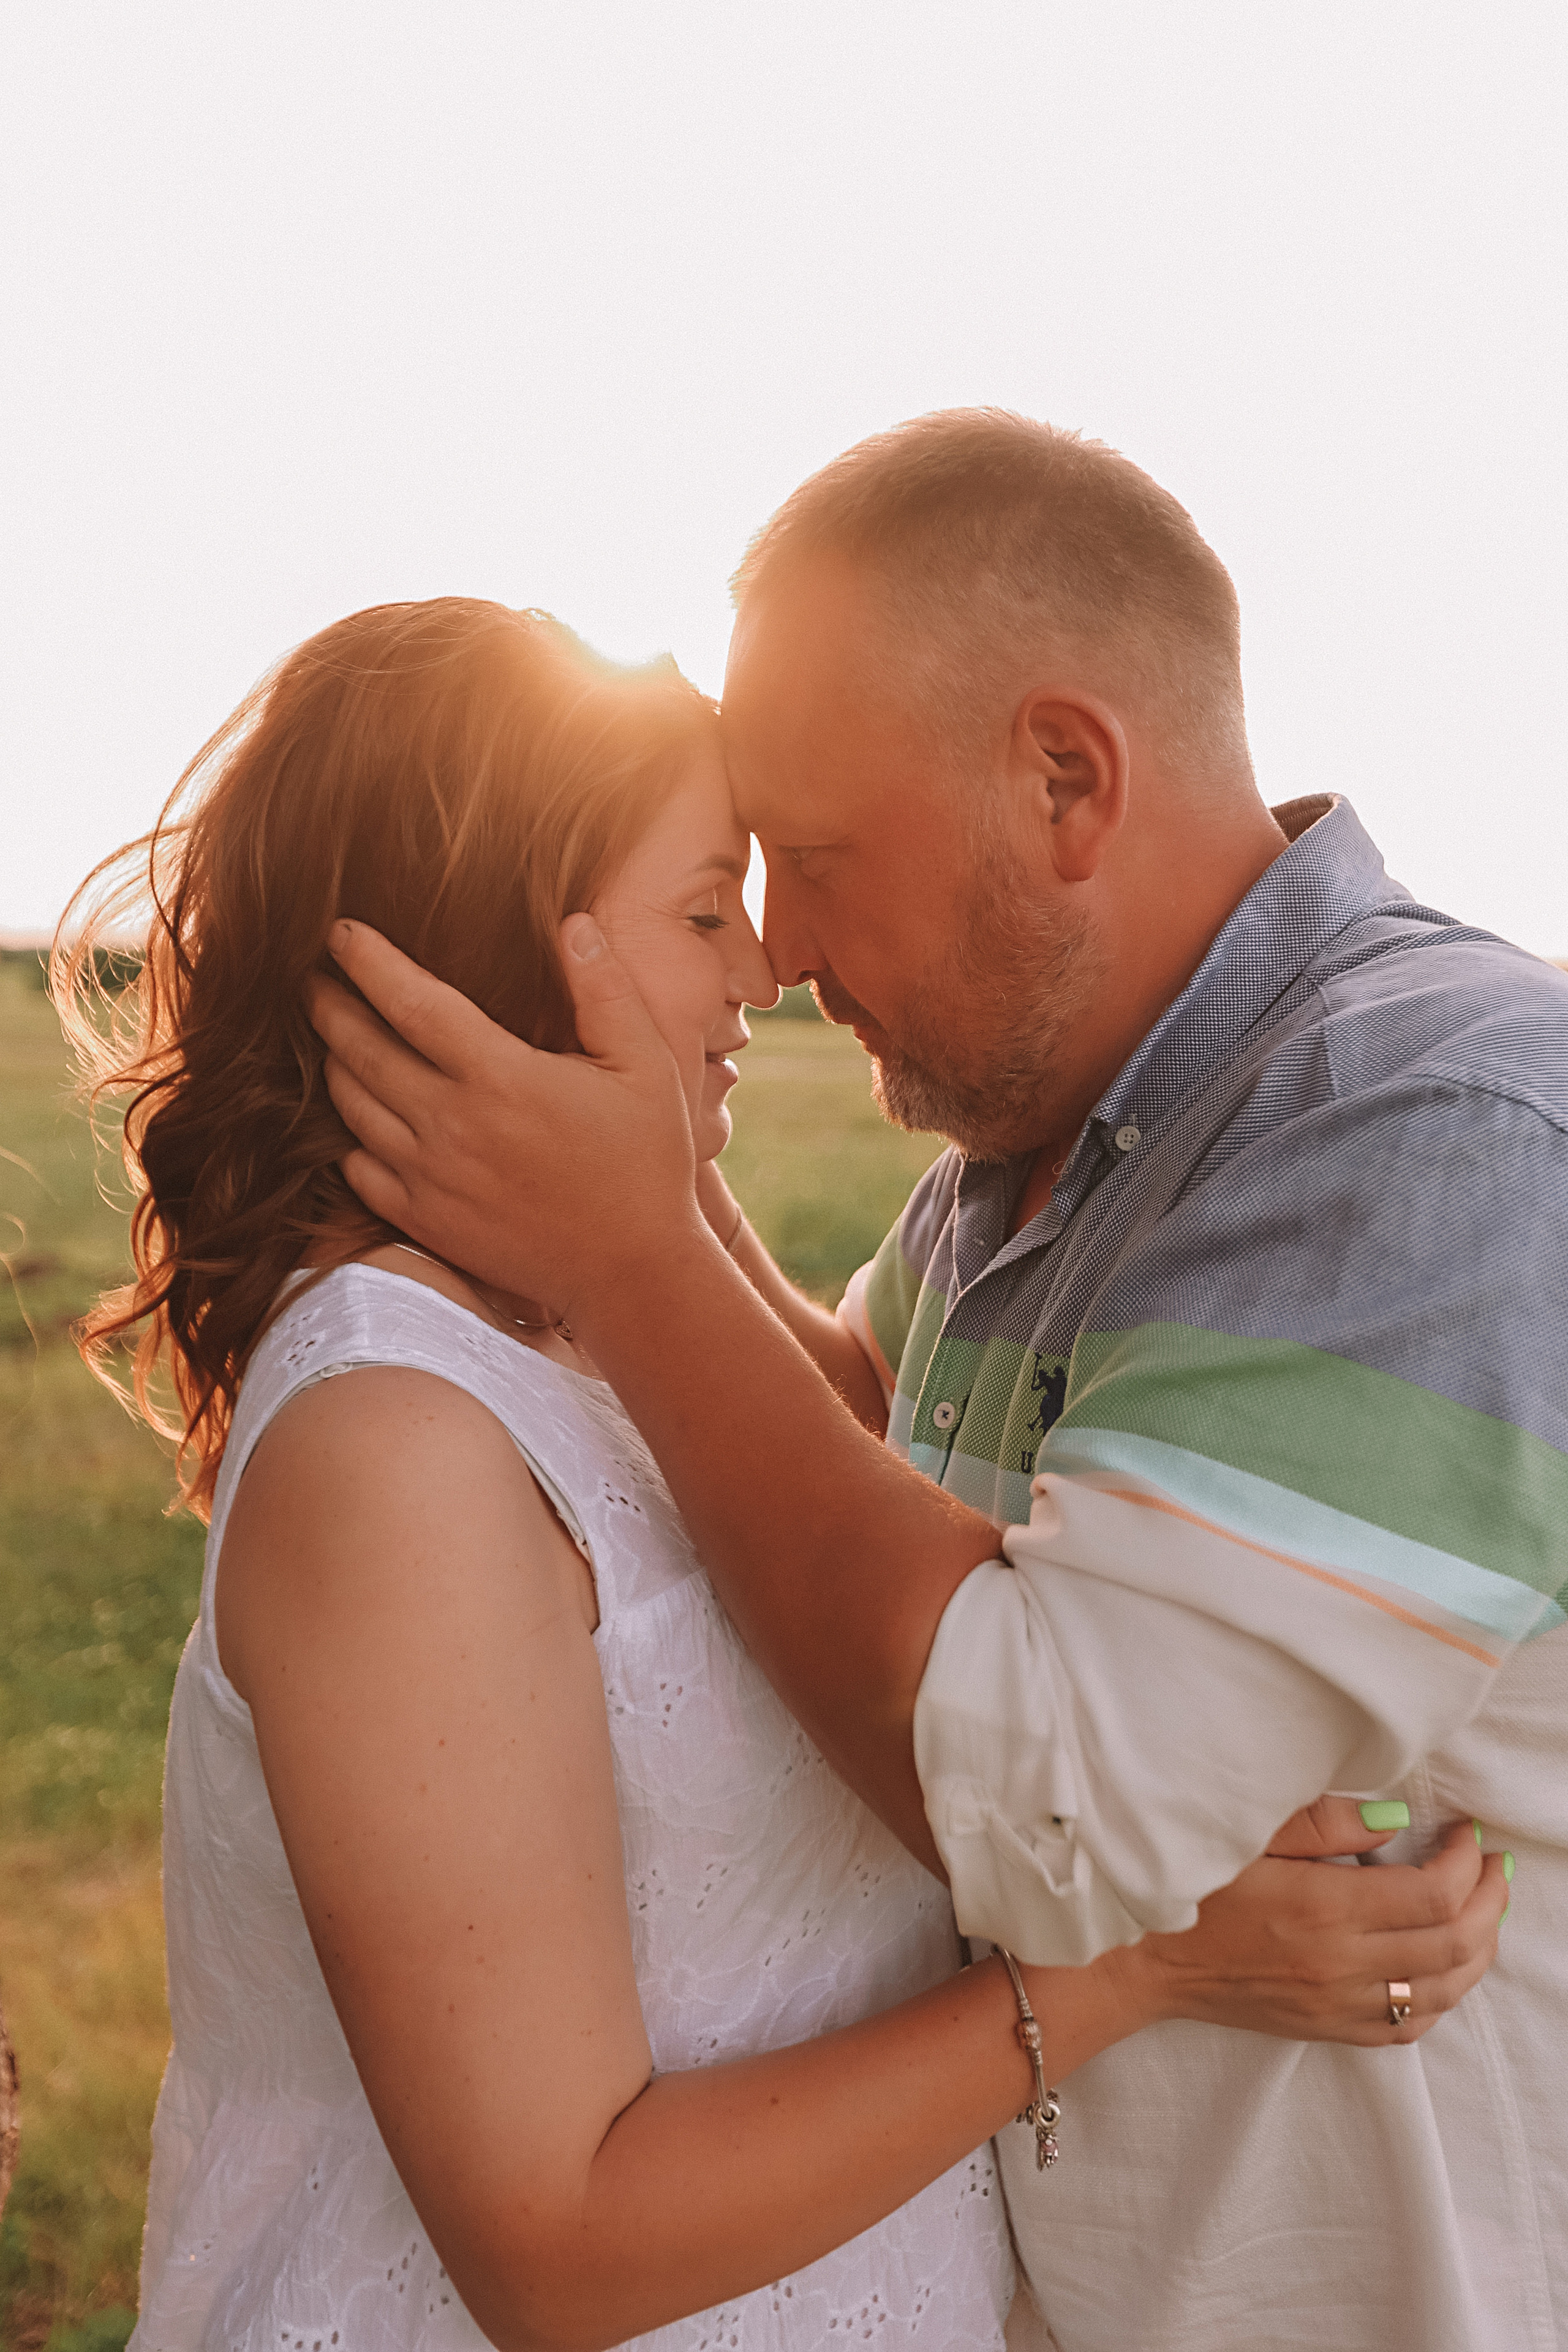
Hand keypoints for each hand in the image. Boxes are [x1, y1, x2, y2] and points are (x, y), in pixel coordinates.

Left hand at [307, 917, 703, 1313]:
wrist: (632, 1272)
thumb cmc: (646, 1162)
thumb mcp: (647, 1065)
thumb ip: (606, 990)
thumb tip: (572, 923)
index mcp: (501, 1077)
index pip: (410, 1001)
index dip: (367, 960)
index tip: (338, 930)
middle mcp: (452, 1125)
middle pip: (361, 1050)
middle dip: (329, 1005)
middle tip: (314, 977)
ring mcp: (431, 1178)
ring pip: (351, 1107)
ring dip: (333, 1063)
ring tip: (331, 1037)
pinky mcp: (425, 1221)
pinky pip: (358, 1169)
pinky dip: (348, 1135)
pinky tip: (355, 1115)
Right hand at [1119, 1809, 1507, 2046]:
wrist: (1144, 1959)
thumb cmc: (1190, 1885)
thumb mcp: (1247, 1833)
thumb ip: (1324, 1824)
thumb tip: (1396, 1817)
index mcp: (1321, 1911)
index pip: (1433, 1895)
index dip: (1465, 1862)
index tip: (1466, 1832)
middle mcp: (1338, 1966)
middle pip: (1454, 1944)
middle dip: (1488, 1900)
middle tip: (1492, 1865)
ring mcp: (1336, 2005)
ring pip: (1444, 1990)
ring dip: (1479, 1949)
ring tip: (1485, 1909)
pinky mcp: (1327, 2028)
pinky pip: (1408, 2025)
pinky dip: (1443, 1995)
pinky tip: (1447, 1964)